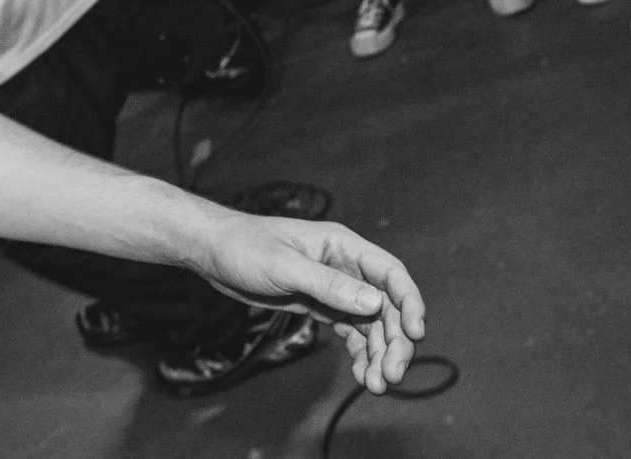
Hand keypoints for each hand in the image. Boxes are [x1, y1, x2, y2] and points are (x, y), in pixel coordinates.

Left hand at [194, 213, 424, 393]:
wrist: (214, 253)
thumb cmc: (245, 247)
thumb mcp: (285, 266)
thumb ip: (328, 285)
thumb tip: (375, 305)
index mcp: (343, 246)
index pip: (390, 274)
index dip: (409, 303)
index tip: (415, 334)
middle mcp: (346, 267)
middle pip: (386, 306)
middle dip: (394, 341)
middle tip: (392, 375)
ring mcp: (336, 288)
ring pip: (371, 324)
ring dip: (379, 354)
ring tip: (377, 384)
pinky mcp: (322, 306)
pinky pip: (352, 332)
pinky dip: (361, 353)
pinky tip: (362, 374)